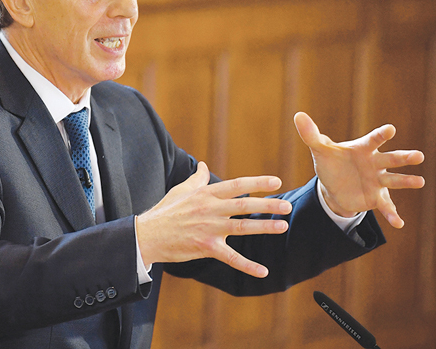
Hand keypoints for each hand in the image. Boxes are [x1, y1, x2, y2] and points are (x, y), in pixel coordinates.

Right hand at [135, 162, 290, 277]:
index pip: (236, 186)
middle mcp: (210, 209)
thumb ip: (196, 178)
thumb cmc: (165, 211)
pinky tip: (263, 271)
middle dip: (267, 205)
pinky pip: (231, 257)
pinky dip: (247, 266)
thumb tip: (202, 164)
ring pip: (241, 227)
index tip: (276, 182)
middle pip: (244, 205)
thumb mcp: (181, 190)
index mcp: (206, 194)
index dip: (257, 183)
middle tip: (287, 205)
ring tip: (282, 227)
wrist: (148, 235)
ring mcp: (209, 228)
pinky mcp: (206, 247)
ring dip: (264, 227)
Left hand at [293, 112, 424, 228]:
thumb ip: (311, 134)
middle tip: (418, 156)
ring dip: (406, 181)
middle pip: (391, 159)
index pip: (373, 140)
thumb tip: (298, 115)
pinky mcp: (376, 198)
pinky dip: (392, 214)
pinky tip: (398, 223)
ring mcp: (378, 181)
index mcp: (363, 149)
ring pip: (394, 181)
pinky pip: (386, 206)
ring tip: (419, 181)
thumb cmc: (331, 163)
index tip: (390, 129)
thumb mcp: (320, 150)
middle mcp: (375, 164)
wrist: (334, 187)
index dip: (381, 135)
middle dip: (404, 158)